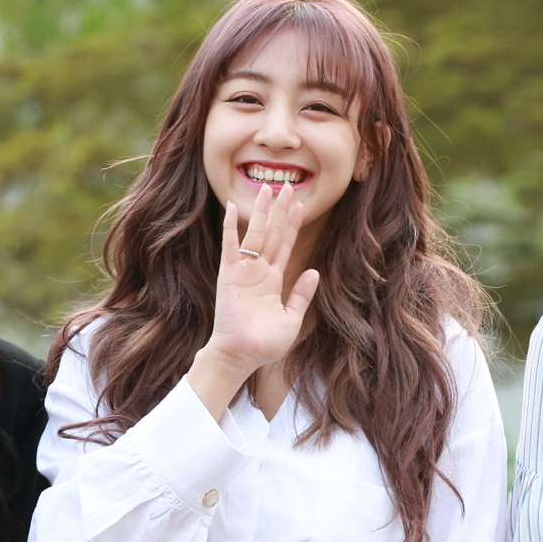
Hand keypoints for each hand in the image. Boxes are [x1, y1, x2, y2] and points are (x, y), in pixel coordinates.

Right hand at [208, 181, 319, 375]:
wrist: (242, 355)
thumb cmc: (265, 344)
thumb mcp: (292, 318)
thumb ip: (301, 294)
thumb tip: (314, 271)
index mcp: (273, 281)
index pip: (285, 246)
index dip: (293, 225)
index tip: (301, 205)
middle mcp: (258, 272)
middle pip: (272, 233)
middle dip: (280, 210)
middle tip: (288, 186)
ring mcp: (243, 271)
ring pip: (255, 234)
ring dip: (262, 212)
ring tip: (268, 188)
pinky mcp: (229, 274)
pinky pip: (230, 246)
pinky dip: (230, 227)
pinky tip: (232, 208)